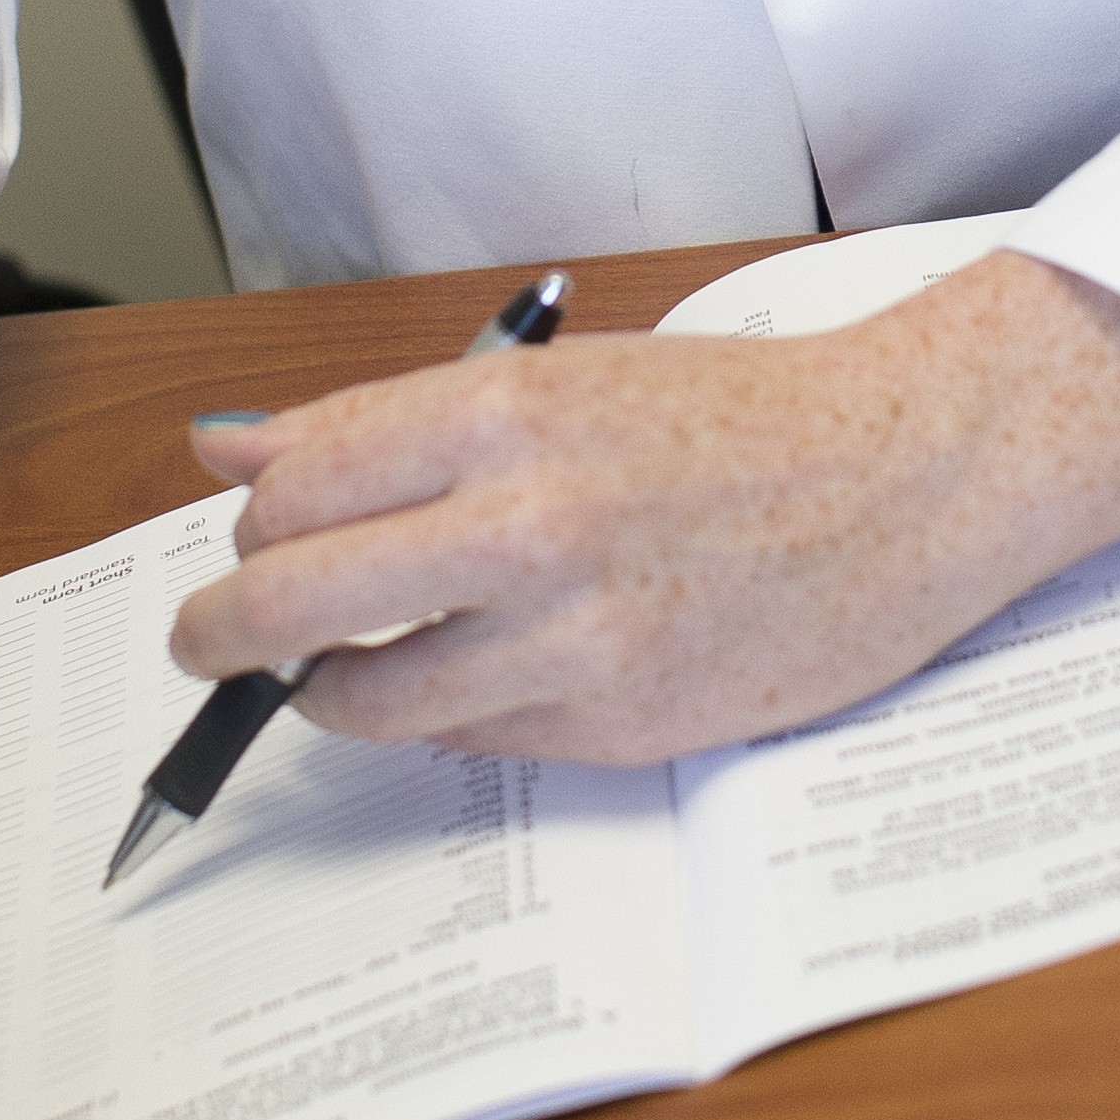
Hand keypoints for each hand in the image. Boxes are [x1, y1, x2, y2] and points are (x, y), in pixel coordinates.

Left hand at [168, 248, 1119, 765]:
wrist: (909, 476)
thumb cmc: (743, 417)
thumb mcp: (563, 381)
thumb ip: (384, 423)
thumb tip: (227, 448)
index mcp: (505, 413)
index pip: (295, 485)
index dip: (250, 526)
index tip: (251, 542)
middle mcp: (526, 523)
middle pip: (291, 598)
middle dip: (223, 630)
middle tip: (210, 641)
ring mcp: (571, 637)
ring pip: (368, 694)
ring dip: (328, 689)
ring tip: (337, 670)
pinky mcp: (616, 725)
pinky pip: (471, 738)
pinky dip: (445, 715)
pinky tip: (478, 674)